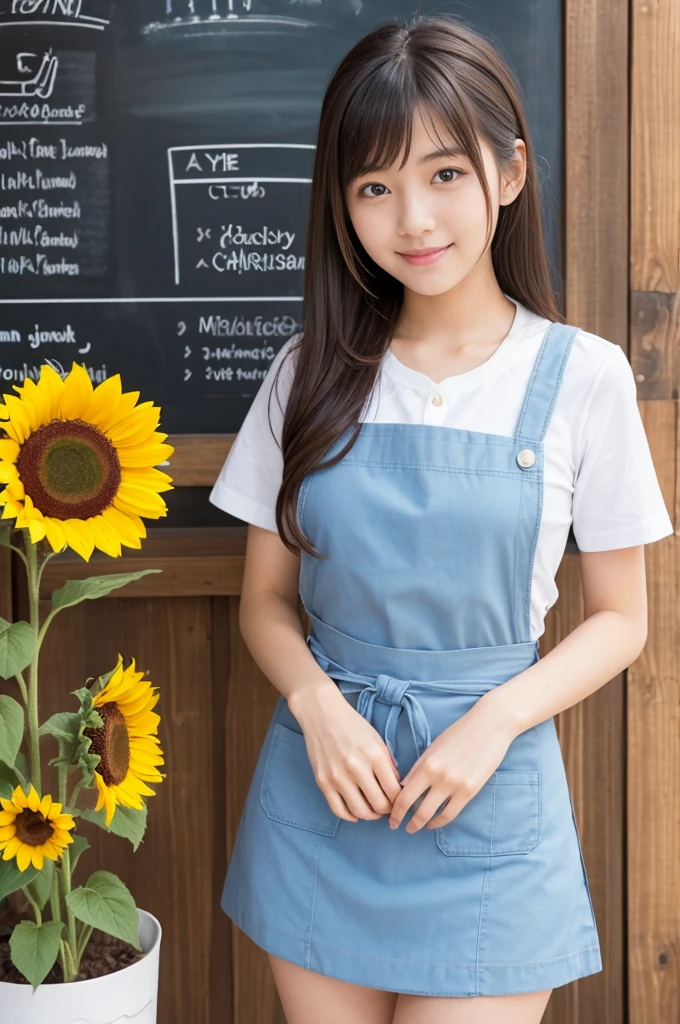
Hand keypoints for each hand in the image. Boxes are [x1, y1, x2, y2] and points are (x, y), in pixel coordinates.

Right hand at [291, 681, 402, 822]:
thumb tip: (397, 788)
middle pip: (378, 805)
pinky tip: (355, 812)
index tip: (399, 801)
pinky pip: (338, 810)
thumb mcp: (377, 739)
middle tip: (388, 808)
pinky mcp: (323, 782)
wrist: (321, 714)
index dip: (400, 801)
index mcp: (374, 755)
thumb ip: (388, 764)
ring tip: (373, 811)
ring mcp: (337, 777)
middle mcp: (356, 768)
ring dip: (370, 816)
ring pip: (359, 811)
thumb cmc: (352, 725)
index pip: (394, 791)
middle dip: (387, 811)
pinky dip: (350, 816)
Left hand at [388, 692, 517, 833]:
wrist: (490, 725)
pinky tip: (433, 823)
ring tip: (414, 828)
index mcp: (426, 763)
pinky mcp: (470, 790)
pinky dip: (439, 821)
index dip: (394, 809)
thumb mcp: (434, 747)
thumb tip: (403, 787)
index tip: (391, 816)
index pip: (403, 794)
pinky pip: (451, 813)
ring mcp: (454, 784)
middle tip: (396, 826)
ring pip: (431, 814)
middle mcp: (438, 776)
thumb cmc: (460, 733)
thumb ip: (418, 768)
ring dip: (420, 824)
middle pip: (414, 807)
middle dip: (402, 820)